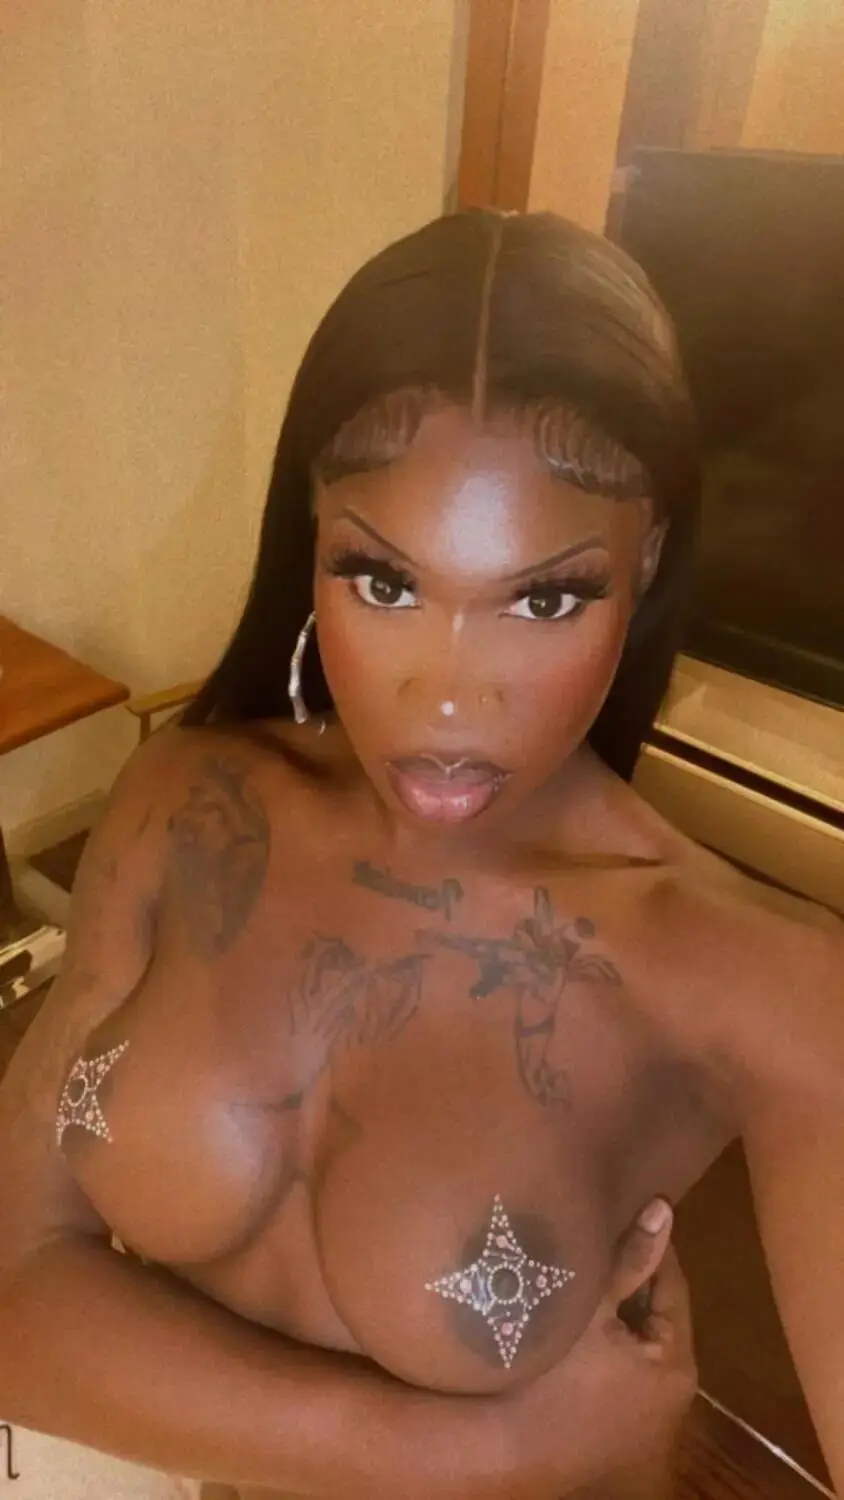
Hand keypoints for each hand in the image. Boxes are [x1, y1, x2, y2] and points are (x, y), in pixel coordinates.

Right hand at [500, 1201, 695, 1498]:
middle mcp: (673, 1392)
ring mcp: (646, 1412)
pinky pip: (619, 1363)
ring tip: (588, 1268)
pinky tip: (577, 1317)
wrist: (509, 1451)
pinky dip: (605, 1338)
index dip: (651, 1243)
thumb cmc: (555, 1374)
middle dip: (632, 1276)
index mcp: (677, 1361)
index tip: (628, 1208)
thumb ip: (630, 1259)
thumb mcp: (594, 1307)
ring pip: (635, 1337)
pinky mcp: (618, 1423)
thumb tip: (662, 1209)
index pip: (673, 1282)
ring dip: (617, 1307)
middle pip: (655, 1312)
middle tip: (602, 1235)